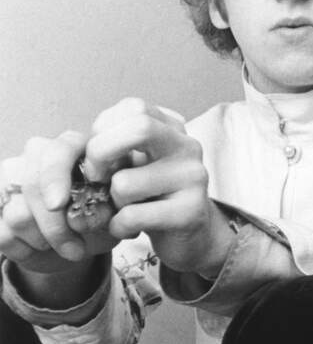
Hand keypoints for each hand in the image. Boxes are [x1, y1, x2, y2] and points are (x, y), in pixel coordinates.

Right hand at [0, 132, 117, 307]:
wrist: (78, 243)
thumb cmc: (103, 217)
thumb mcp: (119, 209)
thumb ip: (120, 200)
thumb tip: (117, 204)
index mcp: (75, 147)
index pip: (58, 150)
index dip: (55, 177)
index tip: (58, 205)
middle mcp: (39, 155)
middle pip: (33, 183)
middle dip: (55, 224)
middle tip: (76, 248)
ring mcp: (12, 178)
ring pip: (17, 213)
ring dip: (45, 240)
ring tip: (67, 247)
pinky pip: (2, 232)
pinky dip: (24, 250)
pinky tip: (41, 250)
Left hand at [85, 98, 235, 275]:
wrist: (190, 235)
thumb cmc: (151, 195)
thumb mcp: (135, 162)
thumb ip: (116, 144)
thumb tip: (89, 146)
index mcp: (172, 129)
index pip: (133, 107)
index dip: (104, 129)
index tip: (98, 154)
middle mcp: (188, 147)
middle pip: (139, 127)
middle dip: (100, 153)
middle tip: (95, 177)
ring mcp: (193, 178)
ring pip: (125, 183)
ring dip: (111, 202)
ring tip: (124, 208)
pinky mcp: (191, 212)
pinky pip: (132, 216)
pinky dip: (118, 226)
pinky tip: (129, 228)